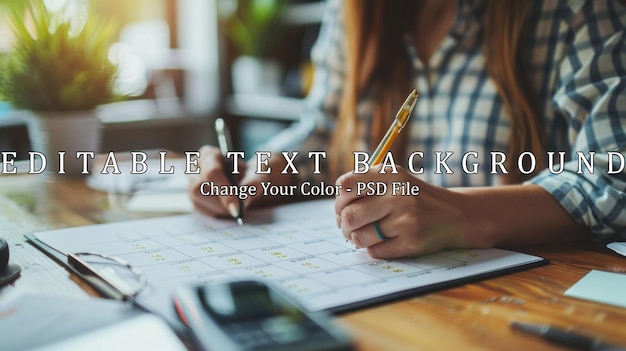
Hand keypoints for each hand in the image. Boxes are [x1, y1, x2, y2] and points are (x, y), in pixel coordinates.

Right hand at [188, 145, 253, 217]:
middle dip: (220, 203)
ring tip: (235, 207)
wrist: (247, 183)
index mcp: (209, 155)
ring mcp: (191, 184)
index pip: (212, 172)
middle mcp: (195, 167)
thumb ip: (254, 182)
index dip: (223, 190)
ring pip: (197, 201)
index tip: (236, 207)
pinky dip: (217, 213)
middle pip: (198, 188)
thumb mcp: (258, 174)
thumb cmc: (250, 175)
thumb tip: (245, 198)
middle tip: (238, 210)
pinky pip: (200, 211)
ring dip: (219, 209)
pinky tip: (227, 208)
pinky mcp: (193, 199)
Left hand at [334, 165, 471, 257]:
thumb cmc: (415, 197)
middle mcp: (399, 195)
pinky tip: (382, 242)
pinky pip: (375, 251)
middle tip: (347, 227)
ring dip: (356, 239)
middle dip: (343, 225)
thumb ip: (365, 184)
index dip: (338, 200)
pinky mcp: (412, 242)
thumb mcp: (395, 179)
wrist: (455, 214)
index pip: (346, 185)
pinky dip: (373, 249)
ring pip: (360, 236)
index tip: (342, 207)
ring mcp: (406, 220)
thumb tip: (336, 209)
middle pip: (349, 216)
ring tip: (363, 235)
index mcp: (391, 175)